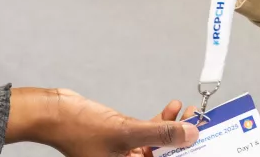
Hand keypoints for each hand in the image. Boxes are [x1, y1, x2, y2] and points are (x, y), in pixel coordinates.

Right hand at [6, 88, 198, 156]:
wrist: (55, 113)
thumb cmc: (78, 129)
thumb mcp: (126, 132)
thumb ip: (159, 133)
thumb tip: (189, 135)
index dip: (185, 154)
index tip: (204, 142)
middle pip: (165, 155)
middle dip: (183, 139)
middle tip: (199, 124)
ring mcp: (127, 150)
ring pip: (159, 142)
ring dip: (173, 127)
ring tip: (187, 112)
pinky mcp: (123, 135)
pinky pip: (148, 131)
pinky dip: (160, 120)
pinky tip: (171, 108)